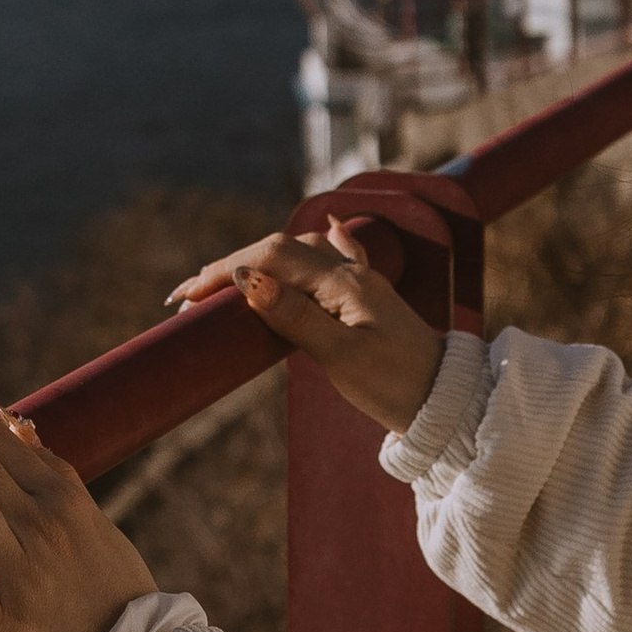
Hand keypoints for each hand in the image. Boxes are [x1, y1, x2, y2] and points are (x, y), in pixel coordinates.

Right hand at [167, 220, 444, 435]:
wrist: (446, 401)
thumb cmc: (395, 384)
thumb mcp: (342, 356)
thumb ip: (295, 316)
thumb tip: (248, 278)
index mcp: (343, 282)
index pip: (271, 257)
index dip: (224, 271)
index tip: (185, 297)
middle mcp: (351, 273)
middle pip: (280, 251)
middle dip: (230, 267)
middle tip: (185, 295)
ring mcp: (361, 284)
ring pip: (302, 253)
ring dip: (260, 259)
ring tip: (225, 276)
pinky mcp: (367, 301)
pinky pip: (337, 259)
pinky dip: (317, 246)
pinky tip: (327, 230)